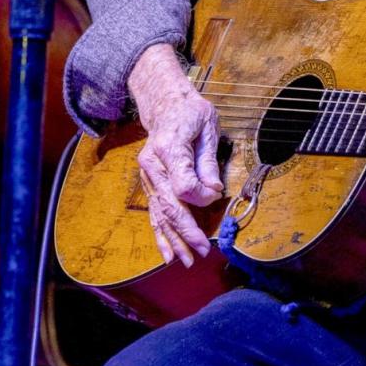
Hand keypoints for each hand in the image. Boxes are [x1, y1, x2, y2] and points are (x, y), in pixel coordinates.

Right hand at [127, 44, 224, 267]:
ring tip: (186, 261)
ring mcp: (148, 177)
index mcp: (167, 147)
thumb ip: (208, 160)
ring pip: (159, 214)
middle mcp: (153, 165)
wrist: (166, 104)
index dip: (201, 195)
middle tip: (203, 251)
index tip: (217, 194)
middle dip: (187, 230)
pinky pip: (154, 213)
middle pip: (169, 205)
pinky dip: (161, 235)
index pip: (183, 184)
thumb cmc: (191, 113)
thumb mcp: (207, 126)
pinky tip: (168, 254)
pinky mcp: (150, 184)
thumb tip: (214, 191)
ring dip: (173, 239)